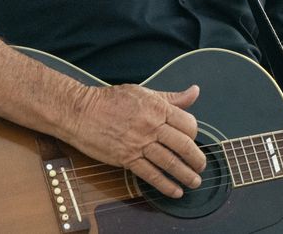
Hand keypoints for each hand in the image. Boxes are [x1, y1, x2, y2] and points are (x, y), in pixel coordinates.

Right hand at [62, 83, 205, 197]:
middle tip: (201, 167)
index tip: (193, 140)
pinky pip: (151, 174)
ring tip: (194, 182)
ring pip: (170, 162)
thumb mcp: (143, 92)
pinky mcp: (126, 158)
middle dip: (197, 159)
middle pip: (183, 145)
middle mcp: (151, 125)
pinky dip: (165, 185)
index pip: (188, 123)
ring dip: (185, 174)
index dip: (194, 134)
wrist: (81, 111)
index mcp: (157, 107)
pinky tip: (175, 191)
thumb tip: (194, 92)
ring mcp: (139, 143)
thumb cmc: (110, 100)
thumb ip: (170, 97)